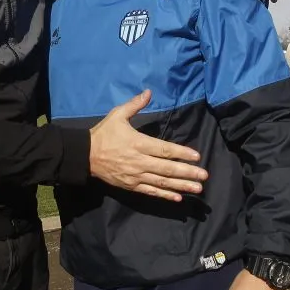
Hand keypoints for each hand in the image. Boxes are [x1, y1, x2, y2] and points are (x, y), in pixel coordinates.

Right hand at [89, 90, 207, 201]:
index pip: (164, 150)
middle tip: (204, 175)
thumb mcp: (117, 115)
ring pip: (162, 182)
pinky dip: (165, 195)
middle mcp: (139, 161)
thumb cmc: (104, 134)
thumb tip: (149, 92)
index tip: (197, 156)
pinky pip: (150, 191)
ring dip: (181, 186)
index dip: (182, 153)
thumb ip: (135, 104)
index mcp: (138, 143)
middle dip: (187, 172)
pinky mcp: (131, 186)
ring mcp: (135, 176)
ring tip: (198, 189)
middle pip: (167, 168)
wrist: (84, 155)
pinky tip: (178, 198)